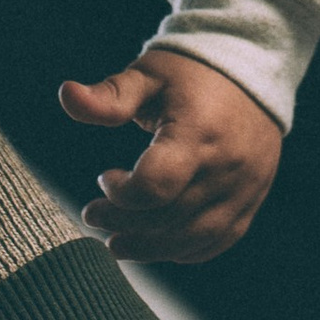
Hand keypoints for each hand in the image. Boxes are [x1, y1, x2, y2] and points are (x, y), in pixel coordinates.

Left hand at [60, 49, 281, 262]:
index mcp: (197, 131)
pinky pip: (217, 240)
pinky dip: (183, 250)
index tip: (105, 178)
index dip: (121, 193)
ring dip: (149, 248)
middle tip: (93, 216)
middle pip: (169, 216)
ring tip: (116, 243)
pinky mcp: (251, 200)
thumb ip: (110, 95)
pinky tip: (157, 243)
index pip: (157, 184)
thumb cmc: (190, 74)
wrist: (253, 70)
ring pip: (193, 237)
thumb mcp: (148, 75)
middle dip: (123, 223)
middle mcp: (226, 165)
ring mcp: (244, 187)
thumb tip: (66, 95)